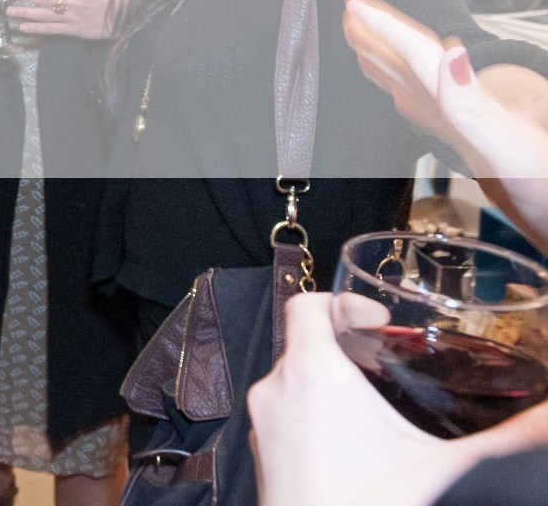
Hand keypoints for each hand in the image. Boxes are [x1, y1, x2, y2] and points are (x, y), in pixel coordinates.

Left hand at [250, 293, 547, 505]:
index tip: (381, 323)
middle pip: (307, 345)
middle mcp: (276, 391)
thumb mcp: (447, 468)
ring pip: (296, 385)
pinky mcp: (263, 460)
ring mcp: (263, 427)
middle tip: (397, 369)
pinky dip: (318, 423)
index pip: (308, 305)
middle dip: (352, 351)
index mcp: (311, 372)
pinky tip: (360, 453)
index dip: (344, 302)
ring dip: (335, 389)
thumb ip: (508, 439)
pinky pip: (288, 422)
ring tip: (385, 413)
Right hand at [343, 0, 547, 249]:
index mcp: (464, 100)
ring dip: (386, 56)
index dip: (385, 27)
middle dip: (382, 31)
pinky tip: (397, 93)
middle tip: (352, 5)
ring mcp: (462, 122)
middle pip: (415, 58)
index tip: (355, 4)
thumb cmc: (543, 182)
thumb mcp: (508, 145)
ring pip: (414, 79)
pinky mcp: (466, 140)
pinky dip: (400, 93)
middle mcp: (461, 105)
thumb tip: (449, 53)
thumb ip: (473, 103)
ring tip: (361, 37)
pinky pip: (422, 107)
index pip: (419, 53)